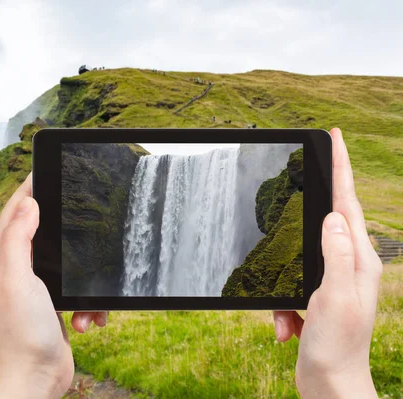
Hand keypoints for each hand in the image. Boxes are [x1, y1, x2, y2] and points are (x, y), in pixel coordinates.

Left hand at [0, 174, 107, 398]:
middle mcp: (13, 264)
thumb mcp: (18, 279)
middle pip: (41, 226)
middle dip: (64, 227)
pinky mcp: (50, 297)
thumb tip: (29, 203)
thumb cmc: (23, 333)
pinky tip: (86, 317)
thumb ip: (18, 239)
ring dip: (81, 275)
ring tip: (85, 303)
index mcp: (0, 254)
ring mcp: (33, 281)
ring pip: (64, 255)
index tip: (49, 166)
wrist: (37, 376)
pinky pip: (75, 283)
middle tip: (83, 220)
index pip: (14, 207)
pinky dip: (86, 300)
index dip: (31, 185)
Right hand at [273, 128, 381, 398]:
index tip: (334, 138)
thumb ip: (335, 255)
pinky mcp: (317, 296)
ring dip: (286, 288)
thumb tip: (333, 217)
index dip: (341, 168)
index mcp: (358, 260)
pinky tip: (286, 330)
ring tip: (288, 321)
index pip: (347, 204)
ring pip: (301, 256)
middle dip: (312, 204)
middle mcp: (349, 265)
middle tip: (304, 176)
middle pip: (328, 220)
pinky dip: (282, 308)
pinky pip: (290, 287)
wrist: (332, 386)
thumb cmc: (338, 347)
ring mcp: (333, 280)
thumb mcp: (335, 297)